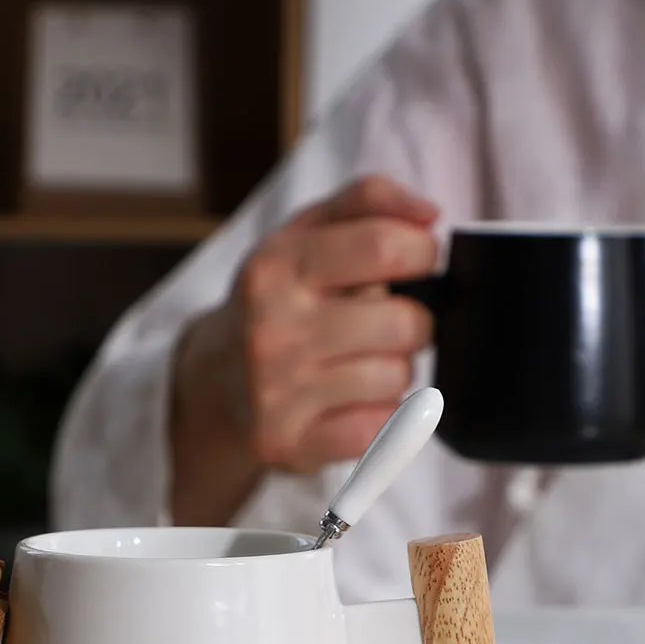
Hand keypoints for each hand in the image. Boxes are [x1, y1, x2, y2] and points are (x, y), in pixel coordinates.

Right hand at [172, 176, 439, 522]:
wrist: (215, 380)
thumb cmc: (278, 300)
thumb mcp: (306, 233)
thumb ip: (369, 200)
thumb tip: (429, 213)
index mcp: (276, 266)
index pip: (383, 247)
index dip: (421, 253)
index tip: (417, 261)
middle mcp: (271, 328)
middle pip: (405, 324)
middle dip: (411, 323)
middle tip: (382, 325)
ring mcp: (276, 392)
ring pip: (398, 379)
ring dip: (394, 372)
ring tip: (360, 364)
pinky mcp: (289, 442)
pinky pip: (381, 429)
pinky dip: (382, 419)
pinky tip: (352, 403)